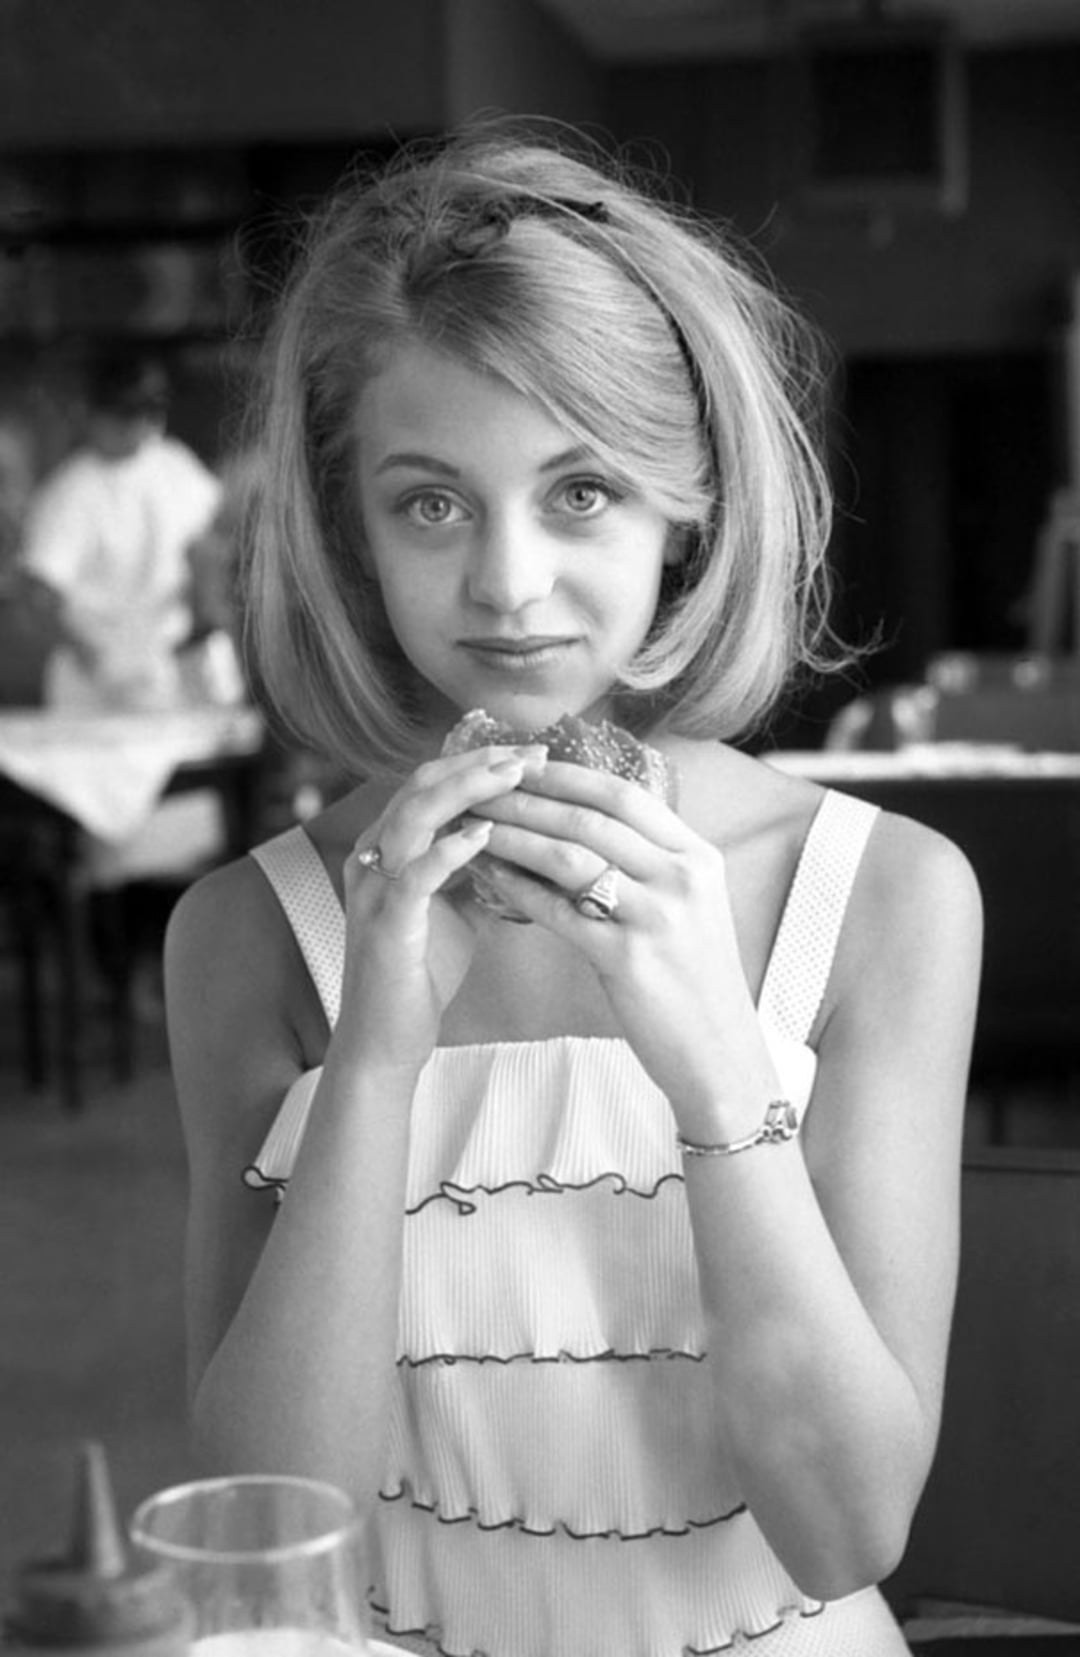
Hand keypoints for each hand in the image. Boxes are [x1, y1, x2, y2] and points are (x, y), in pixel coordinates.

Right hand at [337, 745, 547, 1072]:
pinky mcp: (384, 922)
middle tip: (533, 754)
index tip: (532, 754)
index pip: (431, 781)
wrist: (387, 1038)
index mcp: (389, 847)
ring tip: (514, 776)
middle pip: (422, 783)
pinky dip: (450, 849)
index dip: (480, 760)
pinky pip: (415, 874)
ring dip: (467, 790)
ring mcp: (374, 887)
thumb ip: (477, 869)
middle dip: (480, 762)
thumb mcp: (457, 907)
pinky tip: (487, 835)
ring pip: (414, 816)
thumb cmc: (421, 972)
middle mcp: (374, 856)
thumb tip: (525, 840)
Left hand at [470, 762, 764, 1113]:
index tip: (524, 766)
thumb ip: (649, 863)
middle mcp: (682, 878)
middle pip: (591, 819)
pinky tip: (490, 877)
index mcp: (698, 857)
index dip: (568, 776)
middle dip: (528, 798)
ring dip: (514, 835)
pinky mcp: (628, 959)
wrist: (719, 1054)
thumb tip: (584, 823)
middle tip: (481, 789)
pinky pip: (559, 912)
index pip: (625, 796)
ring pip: (570, 857)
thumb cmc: (694, 979)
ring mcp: (657, 917)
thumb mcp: (690, 906)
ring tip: (474, 825)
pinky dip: (519, 889)